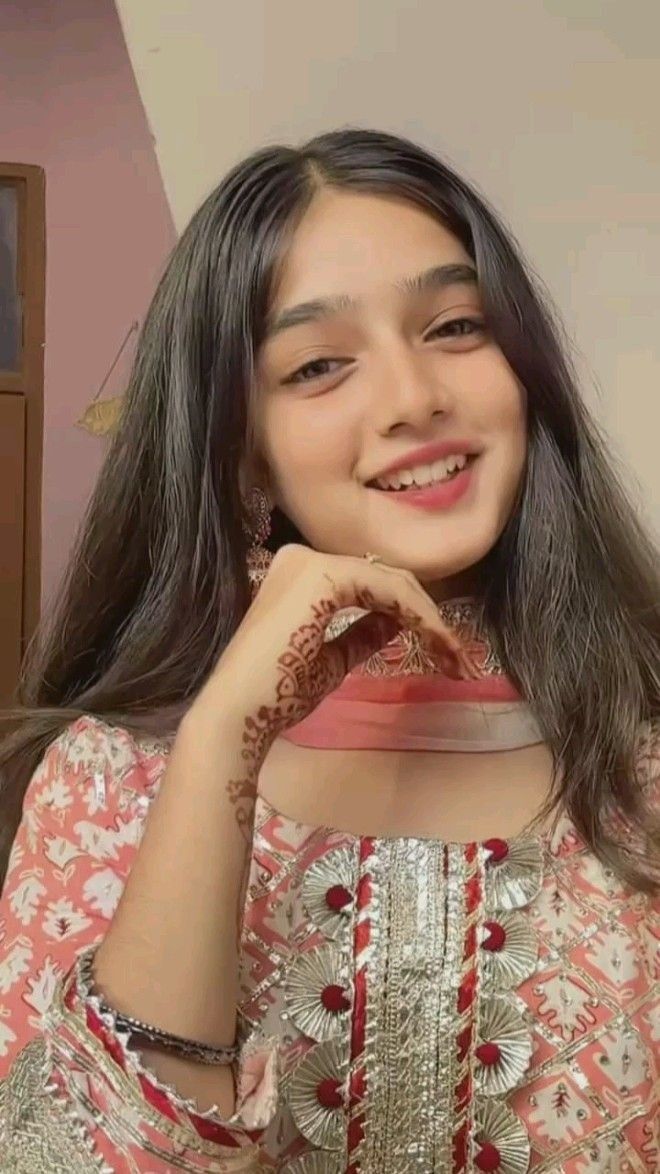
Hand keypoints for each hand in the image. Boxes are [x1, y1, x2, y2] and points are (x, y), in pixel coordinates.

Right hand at [193, 545, 476, 836]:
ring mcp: (313, 563)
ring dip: (430, 620)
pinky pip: (387, 591)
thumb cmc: (275, 695)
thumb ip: (361, 635)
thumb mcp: (330, 660)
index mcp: (301, 574)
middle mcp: (304, 557)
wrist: (239, 712)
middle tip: (460, 659)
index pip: (372, 584)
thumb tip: (396, 623)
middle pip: (387, 579)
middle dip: (429, 618)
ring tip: (455, 658)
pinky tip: (436, 642)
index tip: (444, 653)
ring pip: (394, 584)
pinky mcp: (324, 577)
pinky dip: (418, 616)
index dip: (412, 615)